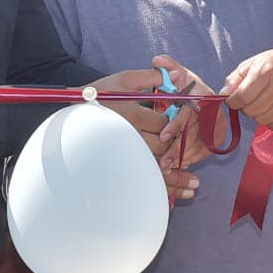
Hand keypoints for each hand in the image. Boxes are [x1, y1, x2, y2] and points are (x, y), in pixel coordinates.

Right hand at [89, 56, 212, 204]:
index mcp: (132, 115)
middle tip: (198, 158)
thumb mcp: (125, 80)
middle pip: (162, 150)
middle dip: (180, 153)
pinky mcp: (119, 164)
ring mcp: (123, 154)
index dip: (179, 124)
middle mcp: (129, 138)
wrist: (75, 113)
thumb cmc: (101, 93)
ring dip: (177, 179)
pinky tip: (175, 197)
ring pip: (155, 170)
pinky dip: (162, 189)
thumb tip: (178, 75)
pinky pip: (143, 179)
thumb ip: (153, 77)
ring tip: (195, 187)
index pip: (164, 124)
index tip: (187, 124)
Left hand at [222, 45, 272, 131]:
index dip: (233, 102)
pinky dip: (272, 121)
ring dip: (258, 114)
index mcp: (266, 71)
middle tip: (251, 99)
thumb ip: (235, 79)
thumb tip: (223, 94)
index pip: (242, 97)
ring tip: (264, 102)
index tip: (233, 100)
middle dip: (246, 107)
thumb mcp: (253, 63)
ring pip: (262, 121)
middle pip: (251, 111)